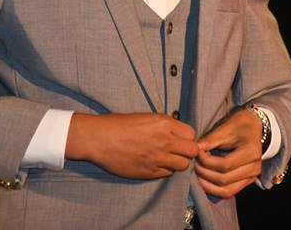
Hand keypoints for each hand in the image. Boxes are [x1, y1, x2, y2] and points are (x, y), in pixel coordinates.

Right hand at [66, 112, 197, 178]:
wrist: (98, 139)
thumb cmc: (117, 124)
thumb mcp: (145, 117)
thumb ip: (164, 125)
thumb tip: (177, 133)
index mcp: (163, 124)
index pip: (191, 134)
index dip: (187, 137)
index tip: (181, 139)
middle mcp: (164, 141)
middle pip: (192, 151)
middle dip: (187, 151)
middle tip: (178, 150)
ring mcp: (157, 158)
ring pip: (183, 165)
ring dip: (178, 162)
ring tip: (167, 158)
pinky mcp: (149, 172)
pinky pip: (167, 174)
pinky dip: (165, 169)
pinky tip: (155, 163)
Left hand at [194, 108, 263, 198]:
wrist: (255, 127)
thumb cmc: (241, 124)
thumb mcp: (226, 127)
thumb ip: (211, 139)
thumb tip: (195, 149)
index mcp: (251, 152)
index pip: (225, 165)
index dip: (207, 162)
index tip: (196, 153)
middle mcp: (254, 168)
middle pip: (224, 179)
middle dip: (204, 173)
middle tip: (193, 163)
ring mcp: (252, 177)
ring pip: (226, 191)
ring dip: (208, 185)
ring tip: (197, 173)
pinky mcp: (247, 182)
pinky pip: (229, 192)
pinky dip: (214, 189)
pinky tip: (204, 180)